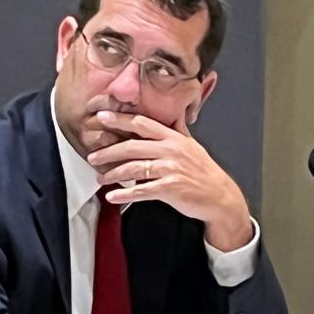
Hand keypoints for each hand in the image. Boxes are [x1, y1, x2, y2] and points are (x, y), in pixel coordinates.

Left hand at [86, 110, 252, 250]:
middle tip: (93, 156)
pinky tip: (113, 197)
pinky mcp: (170, 188)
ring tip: (101, 178)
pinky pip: (142, 191)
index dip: (120, 119)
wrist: (220, 197)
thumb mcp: (193, 146)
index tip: (102, 117)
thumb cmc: (205, 173)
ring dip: (113, 174)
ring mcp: (171, 169)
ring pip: (134, 168)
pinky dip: (125, 195)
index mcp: (174, 138)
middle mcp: (171, 151)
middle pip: (132, 146)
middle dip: (108, 151)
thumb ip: (179, 131)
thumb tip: (175, 116)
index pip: (142, 124)